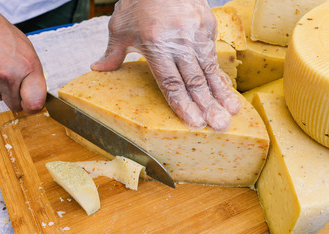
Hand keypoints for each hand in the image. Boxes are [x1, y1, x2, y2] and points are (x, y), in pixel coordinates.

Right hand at [0, 11, 45, 112]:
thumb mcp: (27, 52)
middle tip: (11, 80)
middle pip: (15, 105)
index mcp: (29, 67)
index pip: (35, 104)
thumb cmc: (2, 34)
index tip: (31, 104)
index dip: (32, 106)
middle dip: (14, 97)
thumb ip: (33, 75)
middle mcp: (10, 76)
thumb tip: (37, 93)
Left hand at [91, 0, 240, 130]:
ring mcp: (196, 33)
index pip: (171, 82)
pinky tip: (227, 91)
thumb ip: (113, 52)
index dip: (183, 104)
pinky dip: (220, 75)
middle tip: (219, 125)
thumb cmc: (138, 2)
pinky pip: (213, 55)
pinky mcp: (207, 25)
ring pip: (209, 70)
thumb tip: (97, 69)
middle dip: (208, 106)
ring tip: (231, 112)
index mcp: (155, 44)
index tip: (195, 122)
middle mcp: (179, 41)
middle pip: (194, 80)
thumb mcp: (120, 27)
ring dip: (220, 94)